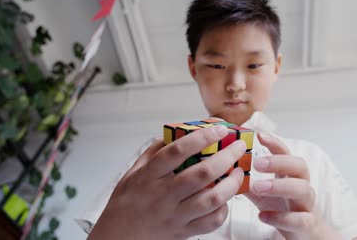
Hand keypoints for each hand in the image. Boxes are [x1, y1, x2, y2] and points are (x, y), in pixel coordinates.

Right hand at [88, 125, 246, 239]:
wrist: (117, 238)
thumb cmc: (126, 203)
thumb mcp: (133, 172)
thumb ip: (154, 152)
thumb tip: (178, 133)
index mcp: (150, 175)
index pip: (178, 151)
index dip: (202, 137)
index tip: (219, 128)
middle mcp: (164, 194)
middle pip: (202, 174)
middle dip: (227, 157)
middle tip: (238, 147)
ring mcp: (175, 214)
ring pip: (212, 199)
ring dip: (231, 184)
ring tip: (238, 172)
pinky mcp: (183, 232)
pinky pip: (211, 222)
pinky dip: (223, 210)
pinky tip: (225, 199)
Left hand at [245, 132, 341, 239]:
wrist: (306, 235)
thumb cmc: (282, 209)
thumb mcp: (262, 194)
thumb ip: (246, 181)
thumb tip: (224, 168)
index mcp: (291, 175)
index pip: (286, 153)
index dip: (275, 143)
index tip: (259, 135)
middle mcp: (302, 185)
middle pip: (299, 166)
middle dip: (279, 162)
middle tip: (257, 163)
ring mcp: (306, 204)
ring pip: (302, 189)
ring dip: (279, 186)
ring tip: (258, 187)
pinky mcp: (307, 224)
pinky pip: (299, 219)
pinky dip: (281, 217)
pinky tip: (263, 216)